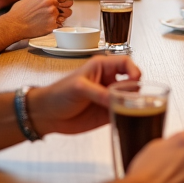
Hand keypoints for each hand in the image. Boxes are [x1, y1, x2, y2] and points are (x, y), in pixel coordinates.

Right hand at [5, 0, 72, 38]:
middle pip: (65, 0)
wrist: (14, 25)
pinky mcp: (53, 23)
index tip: (57, 0)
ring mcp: (52, 12)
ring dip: (64, 15)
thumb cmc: (17, 13)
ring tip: (57, 18)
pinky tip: (49, 25)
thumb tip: (42, 0)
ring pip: (67, 12)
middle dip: (64, 4)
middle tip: (61, 8)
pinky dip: (56, 25)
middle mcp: (50, 1)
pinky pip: (60, 23)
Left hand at [26, 56, 140, 135]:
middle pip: (132, 82)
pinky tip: (127, 118)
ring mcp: (109, 98)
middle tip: (131, 99)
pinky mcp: (107, 113)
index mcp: (102, 68)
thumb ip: (98, 92)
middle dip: (135, 90)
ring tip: (131, 110)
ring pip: (129, 99)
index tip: (136, 80)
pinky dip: (128, 116)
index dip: (133, 70)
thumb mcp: (78, 88)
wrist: (47, 114)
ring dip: (133, 104)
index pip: (125, 63)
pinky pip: (123, 114)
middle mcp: (108, 81)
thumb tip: (116, 99)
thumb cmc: (58, 94)